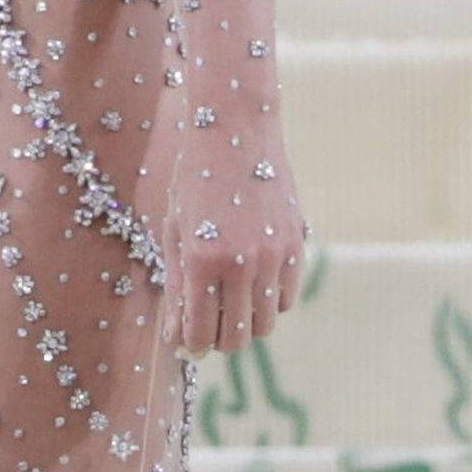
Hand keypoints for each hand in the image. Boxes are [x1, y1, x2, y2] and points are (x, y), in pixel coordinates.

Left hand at [160, 131, 308, 355]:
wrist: (236, 129)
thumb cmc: (195, 177)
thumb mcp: (175, 229)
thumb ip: (177, 286)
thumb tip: (176, 339)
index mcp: (203, 258)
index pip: (202, 332)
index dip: (192, 343)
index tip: (187, 339)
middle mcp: (242, 263)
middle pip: (238, 338)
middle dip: (219, 339)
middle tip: (208, 322)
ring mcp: (274, 256)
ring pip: (266, 324)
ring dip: (246, 321)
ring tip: (228, 296)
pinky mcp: (297, 247)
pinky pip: (286, 298)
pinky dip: (269, 300)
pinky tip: (251, 277)